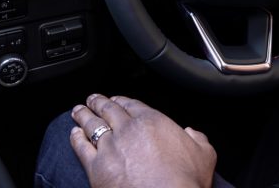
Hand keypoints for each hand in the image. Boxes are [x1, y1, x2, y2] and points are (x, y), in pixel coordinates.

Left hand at [70, 94, 216, 187]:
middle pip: (109, 110)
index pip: (133, 104)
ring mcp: (110, 147)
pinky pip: (81, 147)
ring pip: (92, 124)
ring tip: (79, 110)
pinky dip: (76, 138)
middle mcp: (128, 130)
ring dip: (84, 115)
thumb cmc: (184, 180)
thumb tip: (192, 133)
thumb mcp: (204, 154)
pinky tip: (73, 134)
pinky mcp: (96, 167)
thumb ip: (197, 138)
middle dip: (100, 102)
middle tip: (94, 98)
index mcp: (153, 121)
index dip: (122, 100)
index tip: (117, 99)